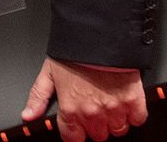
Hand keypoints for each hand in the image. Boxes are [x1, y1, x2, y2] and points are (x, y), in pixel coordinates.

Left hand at [22, 58, 146, 140]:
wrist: (100, 34)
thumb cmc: (75, 51)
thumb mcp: (49, 72)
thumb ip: (38, 96)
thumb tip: (28, 115)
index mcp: (70, 109)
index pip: (74, 139)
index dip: (77, 131)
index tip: (80, 124)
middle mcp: (92, 114)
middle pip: (98, 136)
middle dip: (97, 125)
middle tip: (97, 107)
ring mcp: (114, 109)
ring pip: (118, 130)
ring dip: (116, 120)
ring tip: (112, 102)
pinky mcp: (133, 101)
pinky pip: (137, 119)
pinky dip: (135, 113)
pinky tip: (127, 101)